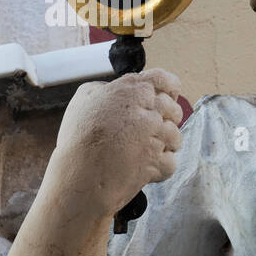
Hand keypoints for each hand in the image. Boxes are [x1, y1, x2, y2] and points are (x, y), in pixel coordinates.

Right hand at [50, 68, 184, 216]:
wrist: (80, 175)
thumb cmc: (78, 136)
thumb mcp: (84, 97)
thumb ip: (108, 88)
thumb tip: (117, 89)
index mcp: (132, 91)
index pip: (165, 80)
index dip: (168, 88)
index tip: (166, 96)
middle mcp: (149, 112)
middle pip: (175, 110)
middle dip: (166, 118)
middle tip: (146, 128)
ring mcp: (157, 138)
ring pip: (176, 136)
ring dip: (164, 143)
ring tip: (140, 149)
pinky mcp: (160, 162)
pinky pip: (171, 161)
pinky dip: (160, 166)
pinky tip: (142, 165)